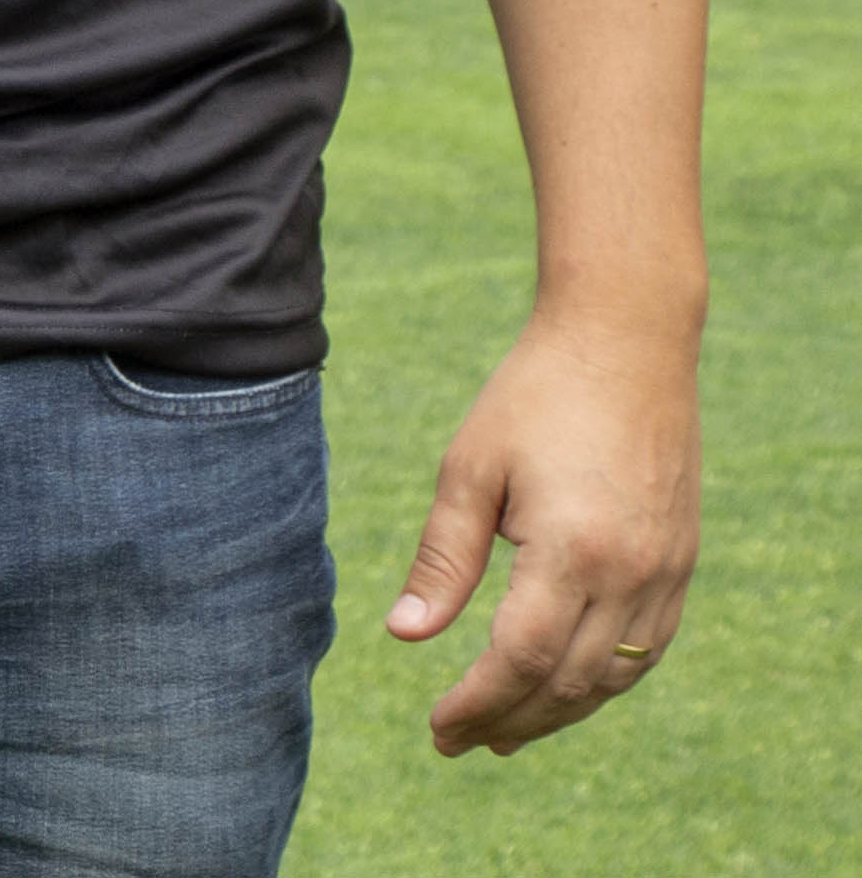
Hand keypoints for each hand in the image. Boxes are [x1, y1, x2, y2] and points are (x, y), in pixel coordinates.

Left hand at [387, 304, 700, 754]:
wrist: (626, 344)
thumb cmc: (533, 396)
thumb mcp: (470, 468)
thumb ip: (444, 557)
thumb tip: (404, 634)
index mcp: (574, 553)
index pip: (519, 660)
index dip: (477, 704)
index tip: (438, 729)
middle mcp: (632, 576)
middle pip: (566, 683)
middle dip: (509, 721)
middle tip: (455, 741)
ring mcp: (667, 574)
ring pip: (611, 677)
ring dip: (555, 713)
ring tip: (502, 732)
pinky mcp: (682, 565)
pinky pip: (647, 650)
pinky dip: (601, 681)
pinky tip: (562, 688)